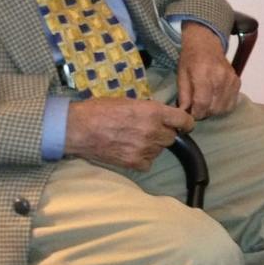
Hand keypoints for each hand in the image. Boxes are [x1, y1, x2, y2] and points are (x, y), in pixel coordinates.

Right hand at [65, 97, 194, 169]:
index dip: (185, 123)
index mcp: (153, 112)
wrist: (78, 128)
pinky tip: (129, 151)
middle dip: (163, 134)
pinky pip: (148, 163)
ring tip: (133, 139)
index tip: (183, 125)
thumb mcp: (129, 101)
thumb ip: (149, 109)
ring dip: (152, 146)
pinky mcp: (134, 162)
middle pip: (171, 137)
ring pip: (159, 150)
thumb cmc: (100, 110)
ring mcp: (144, 149)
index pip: (184, 120)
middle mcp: (153, 131)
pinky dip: (142, 159)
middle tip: (148, 130)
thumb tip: (161, 116)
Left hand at [176, 20, 240, 118]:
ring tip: (206, 105)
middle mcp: (220, 78)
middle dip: (204, 113)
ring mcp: (231, 80)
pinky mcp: (237, 82)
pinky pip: (232, 102)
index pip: (202, 103)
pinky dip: (223, 106)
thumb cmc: (190, 59)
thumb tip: (184, 113)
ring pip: (224, 108)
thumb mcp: (181, 75)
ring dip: (214, 111)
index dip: (196, 113)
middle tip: (197, 109)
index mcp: (203, 74)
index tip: (191, 114)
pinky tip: (215, 100)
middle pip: (214, 108)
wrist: (206, 44)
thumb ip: (183, 95)